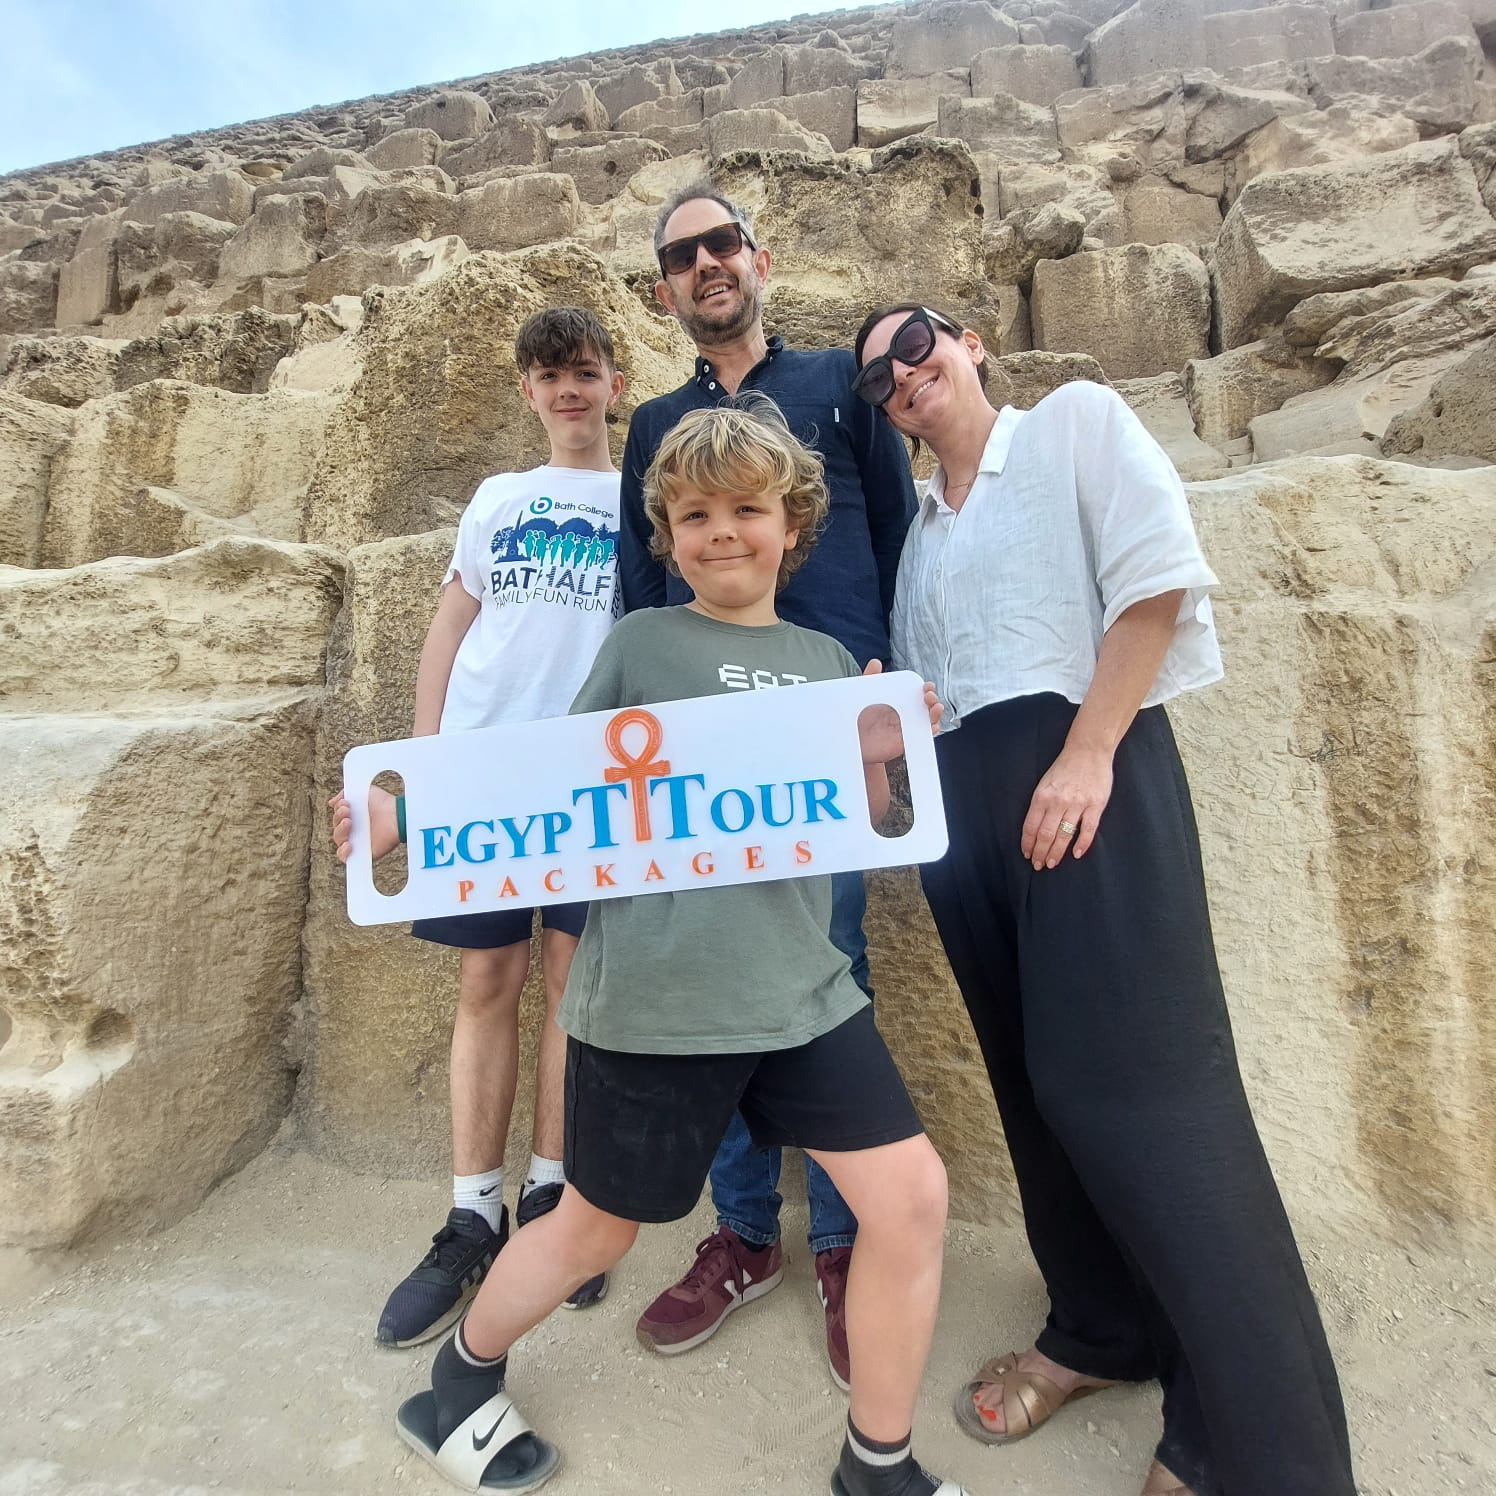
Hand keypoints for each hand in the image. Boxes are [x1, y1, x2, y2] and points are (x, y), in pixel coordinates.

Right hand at [328, 784, 400, 863]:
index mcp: (354, 819)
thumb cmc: (382, 802)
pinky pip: (347, 858)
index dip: (338, 812)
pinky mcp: (365, 853)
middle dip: (338, 819)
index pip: (337, 819)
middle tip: (347, 810)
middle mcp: (355, 831)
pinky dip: (343, 853)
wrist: (396, 813)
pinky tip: (348, 844)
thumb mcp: (361, 791)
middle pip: (337, 830)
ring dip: (340, 831)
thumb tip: (331, 803)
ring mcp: (360, 842)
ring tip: (349, 822)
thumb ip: (345, 794)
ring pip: (339, 842)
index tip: (345, 803)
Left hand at [856, 660, 942, 763]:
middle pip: (925, 708)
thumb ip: (869, 679)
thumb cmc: (857, 717)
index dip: (926, 690)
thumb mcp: (863, 694)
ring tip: (935, 708)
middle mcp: (903, 716)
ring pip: (926, 723)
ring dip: (934, 715)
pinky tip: (931, 727)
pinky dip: (927, 733)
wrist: (848, 739)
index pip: (917, 695)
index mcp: (897, 703)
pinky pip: (917, 739)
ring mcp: (903, 730)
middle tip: (929, 696)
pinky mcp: (900, 744)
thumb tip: (876, 662)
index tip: (927, 686)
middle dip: (932, 701)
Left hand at [1021, 743, 1111, 869]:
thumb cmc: (1064, 768)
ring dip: (1057, 852)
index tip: (1027, 854)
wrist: (1088, 750)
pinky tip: (1076, 854)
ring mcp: (1078, 804)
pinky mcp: (1095, 805)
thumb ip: (1040, 805)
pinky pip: (1088, 829)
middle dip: (1040, 853)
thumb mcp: (1044, 784)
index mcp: (1042, 796)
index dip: (1028, 844)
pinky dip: (1082, 844)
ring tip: (1052, 863)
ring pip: (1064, 835)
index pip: (1031, 827)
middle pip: (1046, 835)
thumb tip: (1034, 830)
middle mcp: (1058, 802)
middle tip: (1038, 865)